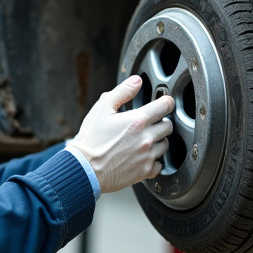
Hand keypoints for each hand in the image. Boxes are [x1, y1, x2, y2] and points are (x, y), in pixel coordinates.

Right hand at [66, 75, 173, 192]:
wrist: (84, 168)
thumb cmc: (91, 139)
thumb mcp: (102, 109)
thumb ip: (122, 92)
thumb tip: (137, 81)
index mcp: (138, 120)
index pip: (166, 106)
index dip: (166, 102)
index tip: (163, 103)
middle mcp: (147, 138)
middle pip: (168, 126)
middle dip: (161, 122)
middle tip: (148, 124)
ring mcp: (147, 156)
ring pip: (165, 145)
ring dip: (157, 141)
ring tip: (141, 140)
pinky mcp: (145, 171)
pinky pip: (159, 164)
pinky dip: (153, 160)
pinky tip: (141, 156)